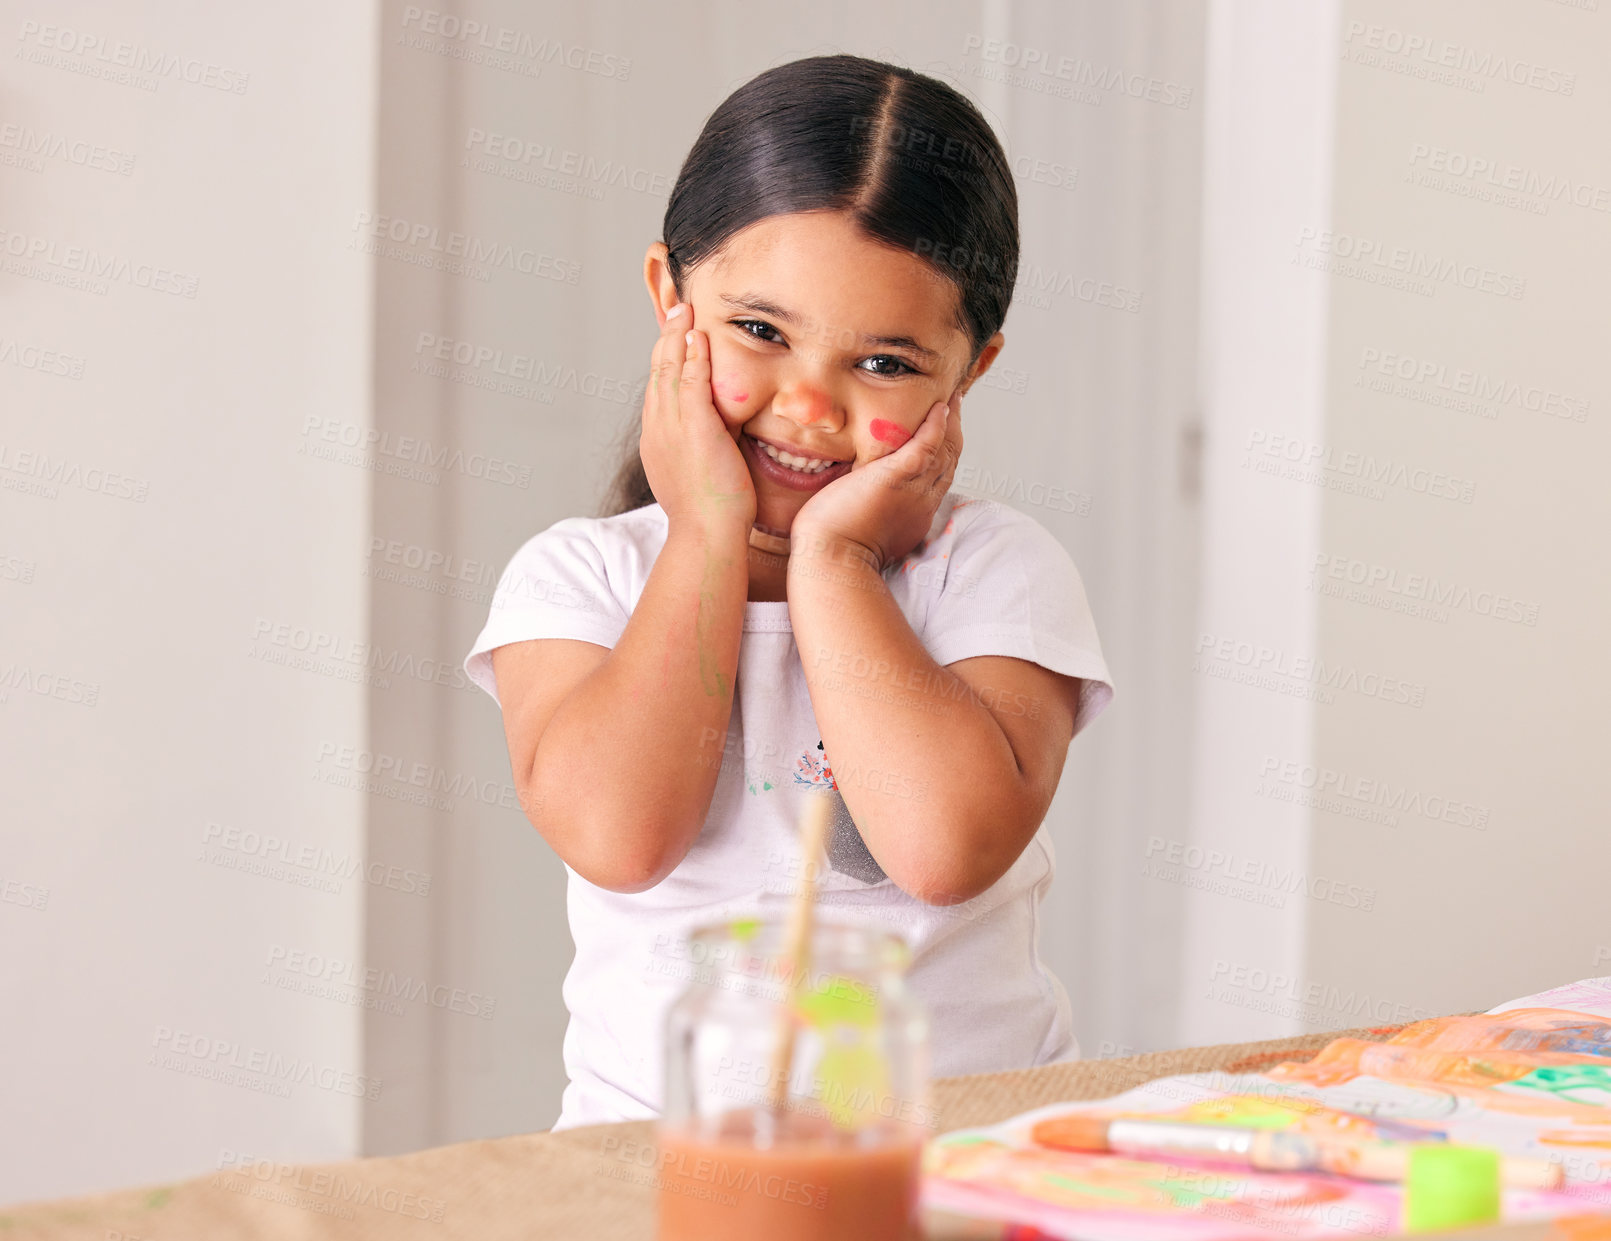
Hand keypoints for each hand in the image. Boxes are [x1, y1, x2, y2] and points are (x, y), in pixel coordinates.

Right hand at [639, 304, 755, 535]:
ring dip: (677, 337)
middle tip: (676, 312)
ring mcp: (672, 429)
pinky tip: (698, 335)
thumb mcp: (697, 477)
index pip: (657, 392)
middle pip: (656, 373)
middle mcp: (657, 431)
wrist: (706, 537)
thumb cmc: (709, 518)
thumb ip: (703, 452)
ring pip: (668, 371)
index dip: (664, 362)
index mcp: (656, 442)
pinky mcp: (694, 429)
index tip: (674, 341)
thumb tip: (721, 440)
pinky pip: (690, 382)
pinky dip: (693, 356)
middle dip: (666, 340)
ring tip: (685, 311)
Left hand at [791, 392, 962, 571]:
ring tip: (951, 398)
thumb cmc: (834, 550)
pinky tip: (940, 407)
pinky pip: (928, 444)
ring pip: (944, 450)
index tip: (942, 435)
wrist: (833, 561)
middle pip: (948, 462)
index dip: (943, 454)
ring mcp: (914, 490)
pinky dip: (937, 424)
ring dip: (951, 422)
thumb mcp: (863, 528)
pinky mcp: (898, 477)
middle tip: (954, 406)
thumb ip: (868, 510)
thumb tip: (854, 496)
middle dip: (953, 433)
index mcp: (914, 516)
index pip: (936, 478)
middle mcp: (922, 502)